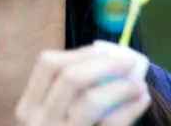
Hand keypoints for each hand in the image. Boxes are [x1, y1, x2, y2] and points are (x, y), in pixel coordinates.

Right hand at [15, 43, 151, 125]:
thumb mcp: (52, 115)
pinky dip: (128, 110)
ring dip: (121, 87)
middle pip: (69, 78)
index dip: (78, 53)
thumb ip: (69, 90)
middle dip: (104, 65)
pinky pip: (109, 125)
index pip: (47, 65)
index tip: (103, 50)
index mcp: (29, 106)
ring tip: (140, 84)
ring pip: (90, 102)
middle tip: (128, 61)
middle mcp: (39, 121)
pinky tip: (141, 101)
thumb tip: (108, 57)